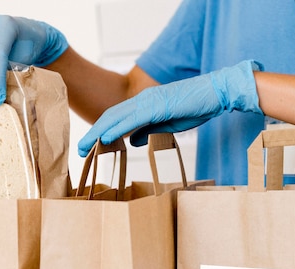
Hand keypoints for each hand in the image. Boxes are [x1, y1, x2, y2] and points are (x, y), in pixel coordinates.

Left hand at [77, 60, 262, 156]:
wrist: (216, 93)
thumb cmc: (196, 107)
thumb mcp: (168, 125)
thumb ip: (150, 131)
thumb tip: (134, 141)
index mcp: (144, 105)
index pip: (117, 119)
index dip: (101, 132)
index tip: (89, 147)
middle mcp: (141, 101)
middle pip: (110, 117)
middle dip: (92, 134)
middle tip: (78, 150)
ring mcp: (148, 101)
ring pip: (116, 117)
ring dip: (98, 133)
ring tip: (84, 146)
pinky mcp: (156, 105)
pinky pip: (132, 119)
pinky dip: (116, 129)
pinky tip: (105, 138)